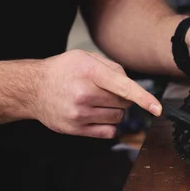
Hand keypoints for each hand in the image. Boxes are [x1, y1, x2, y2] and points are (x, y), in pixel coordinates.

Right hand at [33, 50, 161, 138]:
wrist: (32, 88)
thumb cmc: (63, 71)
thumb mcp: (85, 58)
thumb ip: (113, 68)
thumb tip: (133, 86)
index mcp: (89, 72)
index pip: (123, 87)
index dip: (143, 98)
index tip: (157, 108)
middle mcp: (84, 93)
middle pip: (125, 103)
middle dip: (123, 98)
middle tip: (105, 91)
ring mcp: (79, 113)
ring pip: (118, 118)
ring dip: (115, 111)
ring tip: (96, 102)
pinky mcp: (76, 128)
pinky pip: (108, 132)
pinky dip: (109, 125)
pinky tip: (95, 115)